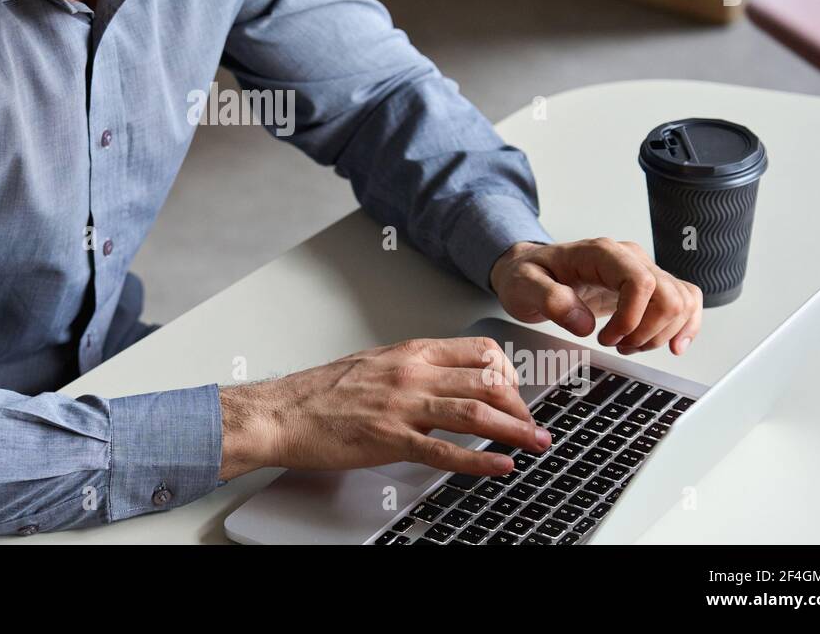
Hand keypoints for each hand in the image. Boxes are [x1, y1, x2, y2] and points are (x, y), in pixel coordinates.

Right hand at [217, 336, 551, 480]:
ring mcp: (402, 406)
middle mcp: (411, 374)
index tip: (517, 393)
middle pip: (487, 380)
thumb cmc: (319, 392)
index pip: (479, 352)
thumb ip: (410, 369)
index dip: (509, 373)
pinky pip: (445, 450)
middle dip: (521, 405)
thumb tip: (442, 379)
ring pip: (475, 412)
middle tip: (534, 425)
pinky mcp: (390, 439)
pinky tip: (501, 467)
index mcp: (409, 352)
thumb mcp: (374, 365)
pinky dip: (480, 460)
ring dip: (515, 430)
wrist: (281, 412)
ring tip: (537, 443)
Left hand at [489, 238, 702, 355]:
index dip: (632, 317)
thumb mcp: (523, 286)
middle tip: (617, 346)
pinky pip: (686, 300)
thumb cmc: (526, 275)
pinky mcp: (648, 286)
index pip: (640, 282)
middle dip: (647, 332)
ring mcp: (642, 270)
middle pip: (668, 295)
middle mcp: (628, 258)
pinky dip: (685, 325)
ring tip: (628, 345)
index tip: (606, 339)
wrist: (528, 270)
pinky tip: (672, 345)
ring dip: (662, 334)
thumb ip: (549, 299)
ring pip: (681, 301)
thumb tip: (583, 322)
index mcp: (601, 253)